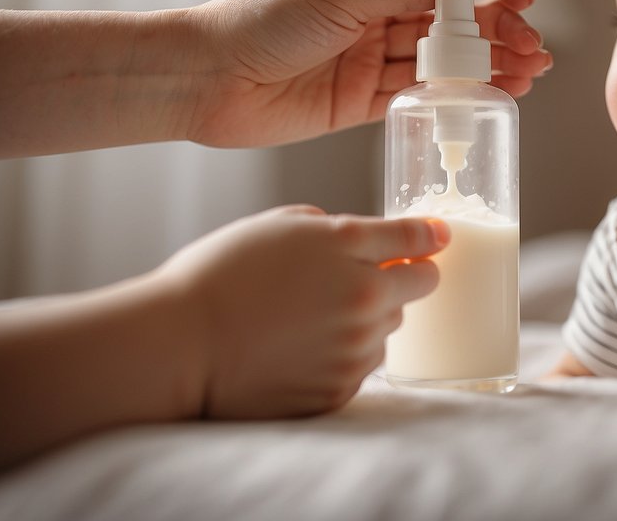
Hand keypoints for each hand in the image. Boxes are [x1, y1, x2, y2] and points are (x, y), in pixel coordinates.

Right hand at [160, 205, 448, 417]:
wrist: (178, 346)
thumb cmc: (218, 278)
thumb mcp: (276, 226)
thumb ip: (332, 228)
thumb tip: (360, 239)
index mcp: (349, 248)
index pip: (417, 240)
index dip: (431, 237)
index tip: (439, 238)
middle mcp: (365, 298)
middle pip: (421, 286)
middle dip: (398, 279)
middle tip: (357, 281)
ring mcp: (355, 348)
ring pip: (388, 328)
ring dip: (367, 320)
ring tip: (311, 320)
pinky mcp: (339, 389)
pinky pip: (362, 367)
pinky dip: (343, 357)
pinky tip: (300, 350)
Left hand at [186, 0, 552, 147]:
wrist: (209, 81)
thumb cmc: (262, 21)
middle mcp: (378, 5)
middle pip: (455, 9)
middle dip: (499, 22)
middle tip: (532, 41)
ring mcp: (376, 51)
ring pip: (447, 53)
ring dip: (490, 60)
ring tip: (531, 69)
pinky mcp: (369, 95)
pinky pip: (426, 91)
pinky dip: (461, 93)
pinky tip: (495, 93)